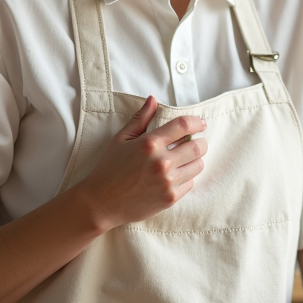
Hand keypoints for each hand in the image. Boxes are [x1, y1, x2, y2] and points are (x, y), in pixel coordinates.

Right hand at [75, 96, 207, 230]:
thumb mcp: (120, 139)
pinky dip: (187, 177)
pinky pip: (191, 183)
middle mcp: (162, 162)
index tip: (201, 123)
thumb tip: (153, 100)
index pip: (183, 126)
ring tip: (186, 159)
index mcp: (150, 144)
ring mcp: (167, 182)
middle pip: (197, 147)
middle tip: (196, 142)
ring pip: (198, 166)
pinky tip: (176, 175)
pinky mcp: (170, 198)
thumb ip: (140, 119)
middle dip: (200, 142)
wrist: (101, 203)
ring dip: (196, 160)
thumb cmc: (109, 168)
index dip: (196, 122)